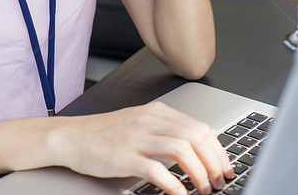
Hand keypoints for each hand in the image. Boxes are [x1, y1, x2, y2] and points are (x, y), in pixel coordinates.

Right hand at [52, 103, 234, 194]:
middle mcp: (150, 120)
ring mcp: (137, 137)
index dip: (218, 150)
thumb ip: (168, 130)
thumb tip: (200, 144)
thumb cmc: (105, 134)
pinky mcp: (124, 156)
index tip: (225, 167)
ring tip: (203, 189)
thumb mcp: (141, 123)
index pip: (200, 127)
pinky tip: (180, 194)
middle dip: (214, 162)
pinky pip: (156, 169)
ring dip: (199, 172)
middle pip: (196, 137)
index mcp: (158, 112)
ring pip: (182, 150)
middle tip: (219, 181)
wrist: (71, 137)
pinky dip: (173, 183)